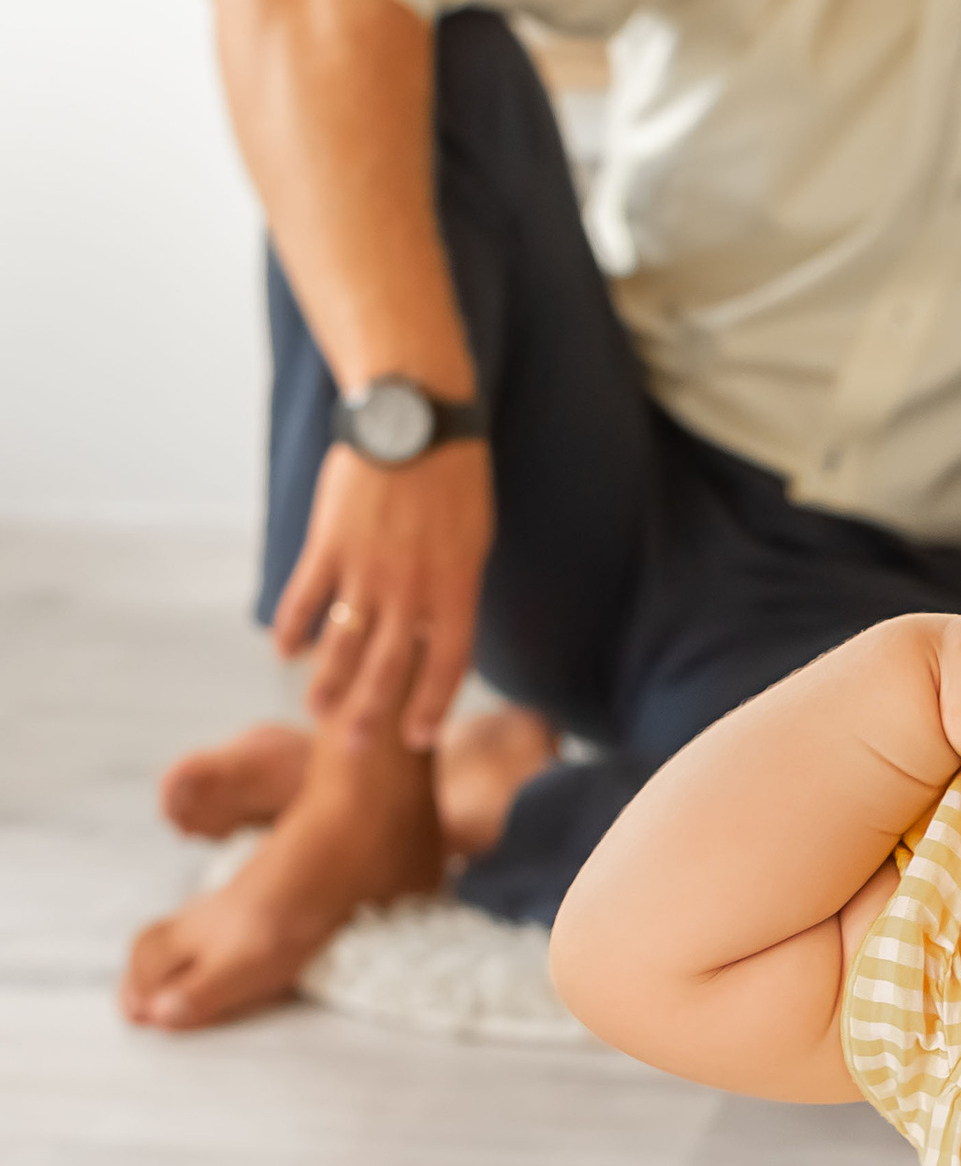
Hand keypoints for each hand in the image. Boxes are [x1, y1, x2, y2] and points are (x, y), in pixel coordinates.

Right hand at [272, 440, 493, 750]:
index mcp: (455, 586)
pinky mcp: (328, 543)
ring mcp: (366, 567)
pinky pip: (304, 597)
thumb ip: (454, 590)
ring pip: (343, 641)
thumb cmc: (452, 479)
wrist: (412, 419)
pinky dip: (292, 627)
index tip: (417, 738)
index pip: (448, 663)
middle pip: (389, 666)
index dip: (431, 704)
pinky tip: (283, 650)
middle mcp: (411, 586)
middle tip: (350, 746)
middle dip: (369, 712)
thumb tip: (437, 636)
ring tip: (315, 708)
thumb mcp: (472, 538)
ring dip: (327, 680)